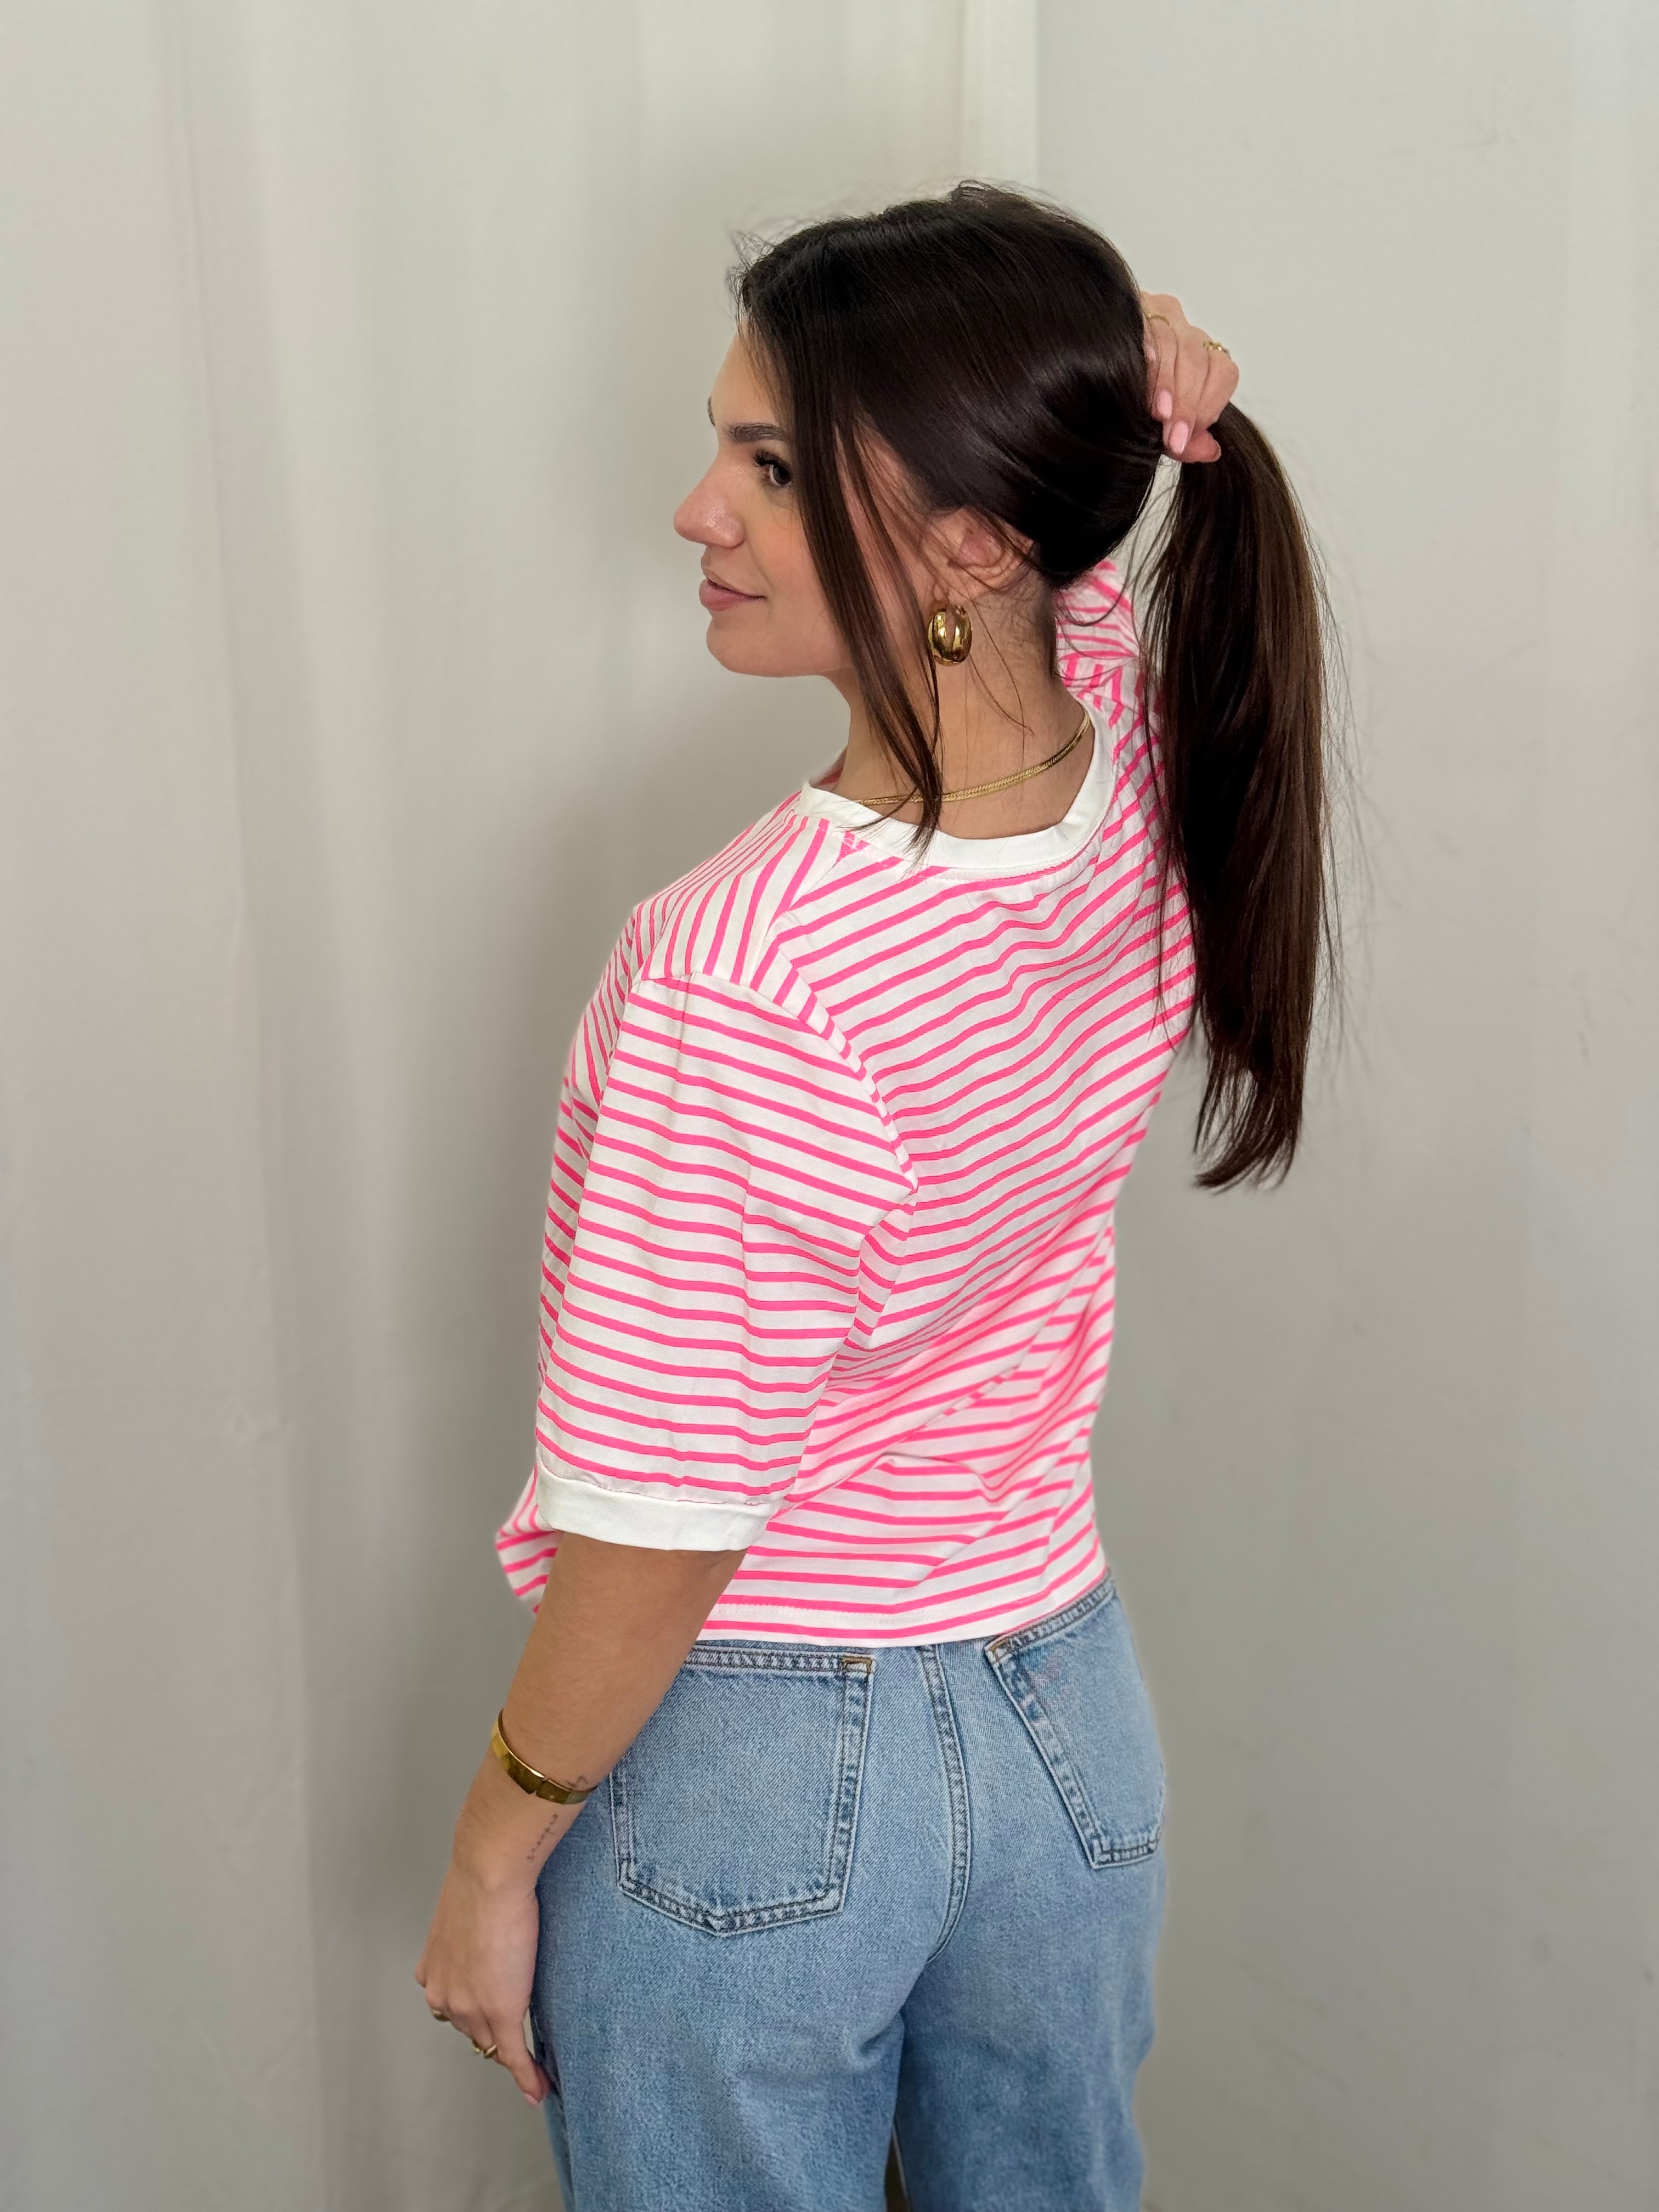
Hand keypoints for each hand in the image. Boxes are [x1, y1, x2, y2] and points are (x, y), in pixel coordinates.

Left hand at [415, 1783, 554, 2108]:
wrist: (490, 1872)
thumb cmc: (483, 1877)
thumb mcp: (465, 1912)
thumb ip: (472, 1933)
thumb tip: (492, 1925)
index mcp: (434, 1971)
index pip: (456, 2008)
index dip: (476, 2016)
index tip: (490, 2024)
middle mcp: (444, 1995)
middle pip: (473, 2030)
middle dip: (494, 2037)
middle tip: (520, 2045)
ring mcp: (471, 2007)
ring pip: (493, 2042)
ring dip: (513, 2056)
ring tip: (534, 2068)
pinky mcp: (499, 2011)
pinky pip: (513, 2054)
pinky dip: (526, 2076)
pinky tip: (538, 2090)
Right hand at [1139, 292, 1239, 462]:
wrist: (1085, 369)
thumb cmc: (1127, 398)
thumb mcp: (1160, 425)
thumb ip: (1187, 439)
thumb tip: (1211, 452)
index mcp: (1201, 356)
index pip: (1223, 373)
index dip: (1207, 406)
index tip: (1182, 438)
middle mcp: (1185, 330)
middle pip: (1199, 362)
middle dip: (1187, 404)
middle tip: (1172, 438)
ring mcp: (1160, 312)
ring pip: (1175, 344)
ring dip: (1167, 383)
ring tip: (1159, 414)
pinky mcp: (1134, 305)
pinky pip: (1147, 325)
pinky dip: (1147, 352)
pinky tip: (1140, 373)